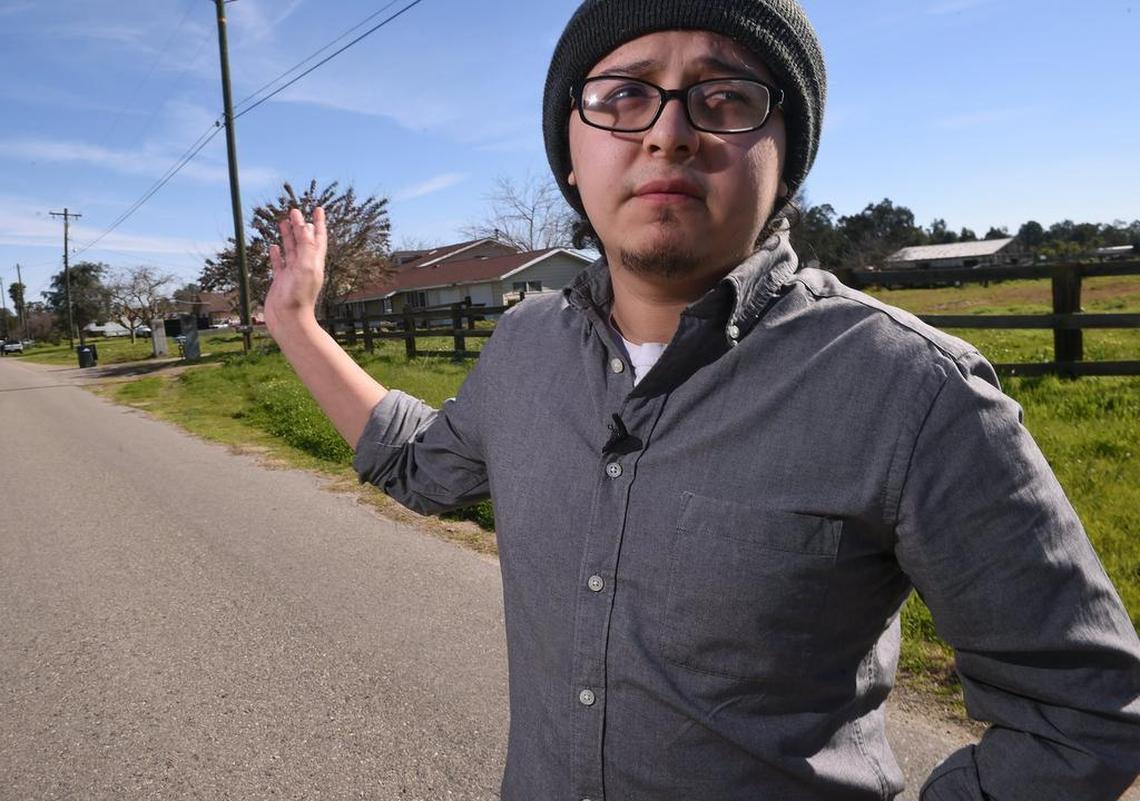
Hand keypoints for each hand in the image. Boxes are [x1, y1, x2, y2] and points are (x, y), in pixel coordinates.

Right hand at [265, 206, 326, 335]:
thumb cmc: (299, 296)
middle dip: (300, 225)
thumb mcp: (305, 266)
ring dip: (288, 236)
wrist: (288, 320)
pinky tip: (273, 246)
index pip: (317, 238)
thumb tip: (307, 226)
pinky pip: (279, 264)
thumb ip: (306, 246)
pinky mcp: (280, 281)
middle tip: (295, 211)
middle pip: (303, 241)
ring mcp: (292, 274)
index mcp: (314, 262)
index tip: (318, 208)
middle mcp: (305, 266)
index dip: (318, 223)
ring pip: (291, 250)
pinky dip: (277, 254)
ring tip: (283, 222)